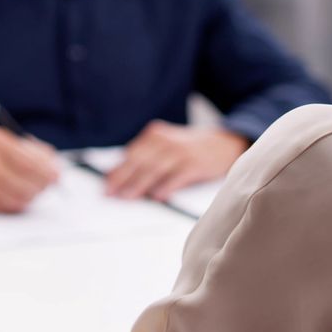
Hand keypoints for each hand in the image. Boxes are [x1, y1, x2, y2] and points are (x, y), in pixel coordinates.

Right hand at [0, 126, 60, 213]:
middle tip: (48, 184)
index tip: (57, 176)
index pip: (28, 161)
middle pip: (26, 182)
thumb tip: (56, 168)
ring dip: (32, 195)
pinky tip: (17, 194)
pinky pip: (9, 206)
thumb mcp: (9, 142)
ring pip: (20, 197)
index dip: (46, 172)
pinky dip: (19, 202)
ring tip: (32, 188)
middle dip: (41, 185)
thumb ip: (35, 151)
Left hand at [106, 122, 249, 201]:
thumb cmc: (191, 149)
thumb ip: (148, 156)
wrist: (225, 143)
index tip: (106, 184)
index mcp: (155, 134)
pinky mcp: (195, 164)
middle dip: (123, 179)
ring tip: (128, 197)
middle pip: (140, 162)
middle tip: (111, 194)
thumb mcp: (168, 144)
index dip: (117, 170)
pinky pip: (177, 176)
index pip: (131, 154)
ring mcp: (181, 152)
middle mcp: (166, 141)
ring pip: (155, 169)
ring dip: (139, 185)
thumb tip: (123, 178)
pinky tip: (157, 196)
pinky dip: (166, 186)